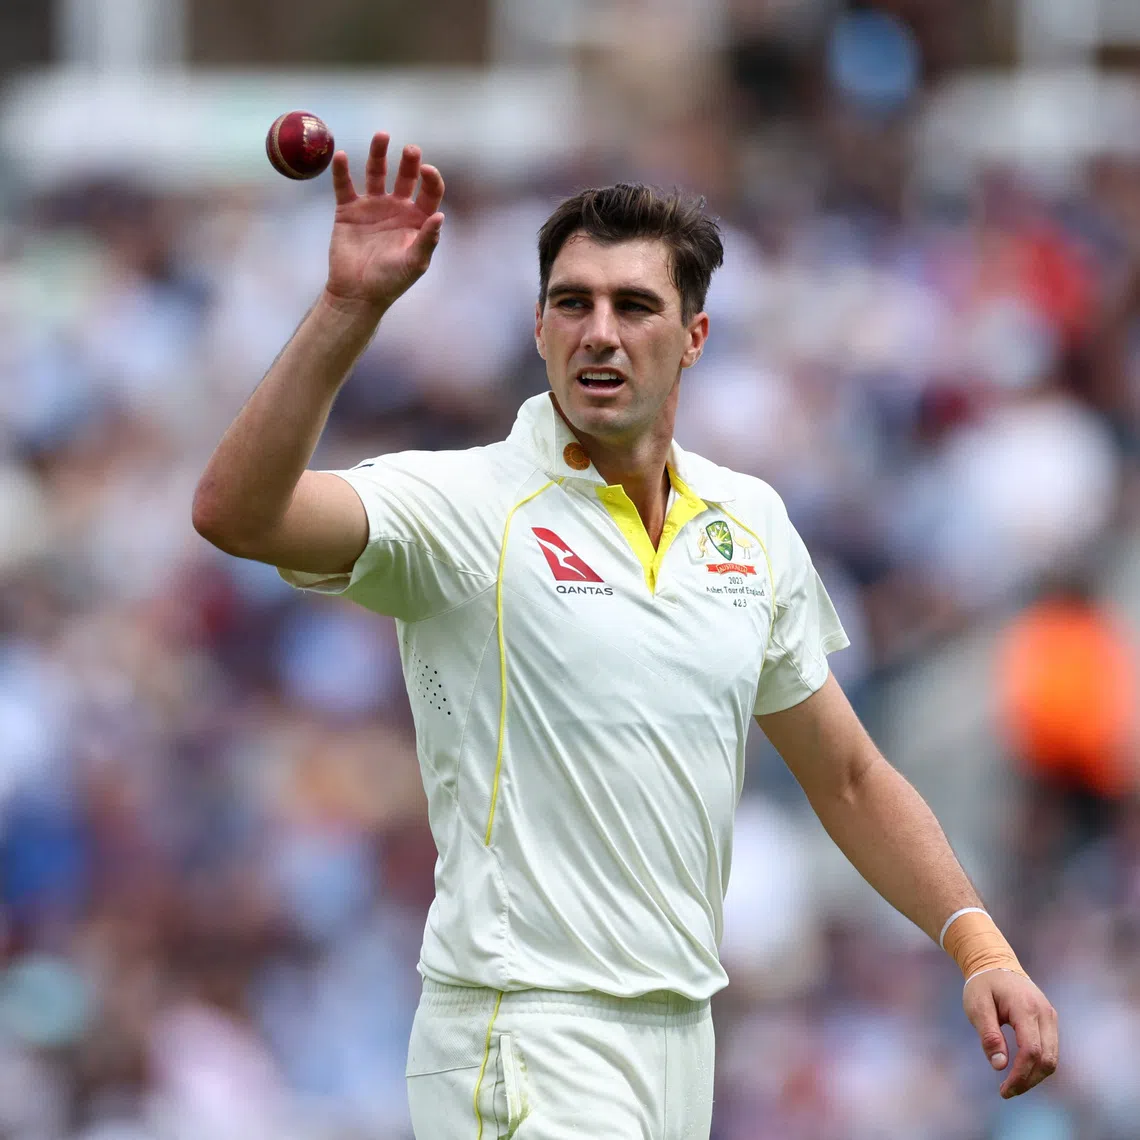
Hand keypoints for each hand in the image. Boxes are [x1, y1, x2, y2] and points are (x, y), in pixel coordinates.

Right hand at [324, 133, 444, 312]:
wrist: (357, 293)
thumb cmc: (390, 281)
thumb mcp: (414, 263)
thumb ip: (427, 240)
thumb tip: (441, 216)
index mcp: (417, 219)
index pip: (429, 192)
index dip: (431, 179)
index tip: (427, 171)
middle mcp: (397, 207)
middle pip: (405, 176)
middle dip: (409, 162)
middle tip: (411, 150)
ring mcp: (372, 206)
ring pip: (376, 172)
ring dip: (378, 154)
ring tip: (382, 136)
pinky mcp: (348, 209)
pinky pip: (344, 185)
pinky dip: (341, 171)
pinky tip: (341, 156)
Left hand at [963, 968, 1057, 1097]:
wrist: (995, 963)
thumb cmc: (983, 985)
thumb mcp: (977, 1006)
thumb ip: (988, 1035)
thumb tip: (1000, 1065)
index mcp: (1026, 1008)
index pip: (1031, 1051)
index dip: (1020, 1075)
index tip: (1004, 1090)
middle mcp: (1045, 1014)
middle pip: (1047, 1059)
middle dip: (1029, 1080)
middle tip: (1007, 1091)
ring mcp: (1051, 1017)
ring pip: (1052, 1058)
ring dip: (1035, 1076)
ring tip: (1012, 1084)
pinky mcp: (1050, 1021)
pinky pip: (1050, 1050)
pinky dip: (1038, 1065)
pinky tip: (1021, 1070)